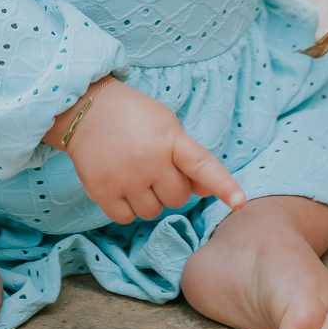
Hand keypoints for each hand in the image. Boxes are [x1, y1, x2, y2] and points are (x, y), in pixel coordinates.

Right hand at [44, 78, 245, 224]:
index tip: (240, 203)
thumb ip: (188, 159)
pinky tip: (121, 185)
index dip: (223, 185)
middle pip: (178, 199)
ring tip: (135, 174)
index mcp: (170, 139)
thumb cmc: (134, 117)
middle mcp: (149, 161)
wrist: (87, 109)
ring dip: (149, 199)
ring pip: (153, 212)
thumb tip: (206, 192)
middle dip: (170, 189)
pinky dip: (127, 208)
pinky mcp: (103, 192)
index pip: (202, 165)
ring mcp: (125, 178)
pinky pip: (127, 218)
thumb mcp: (167, 127)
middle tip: (155, 169)